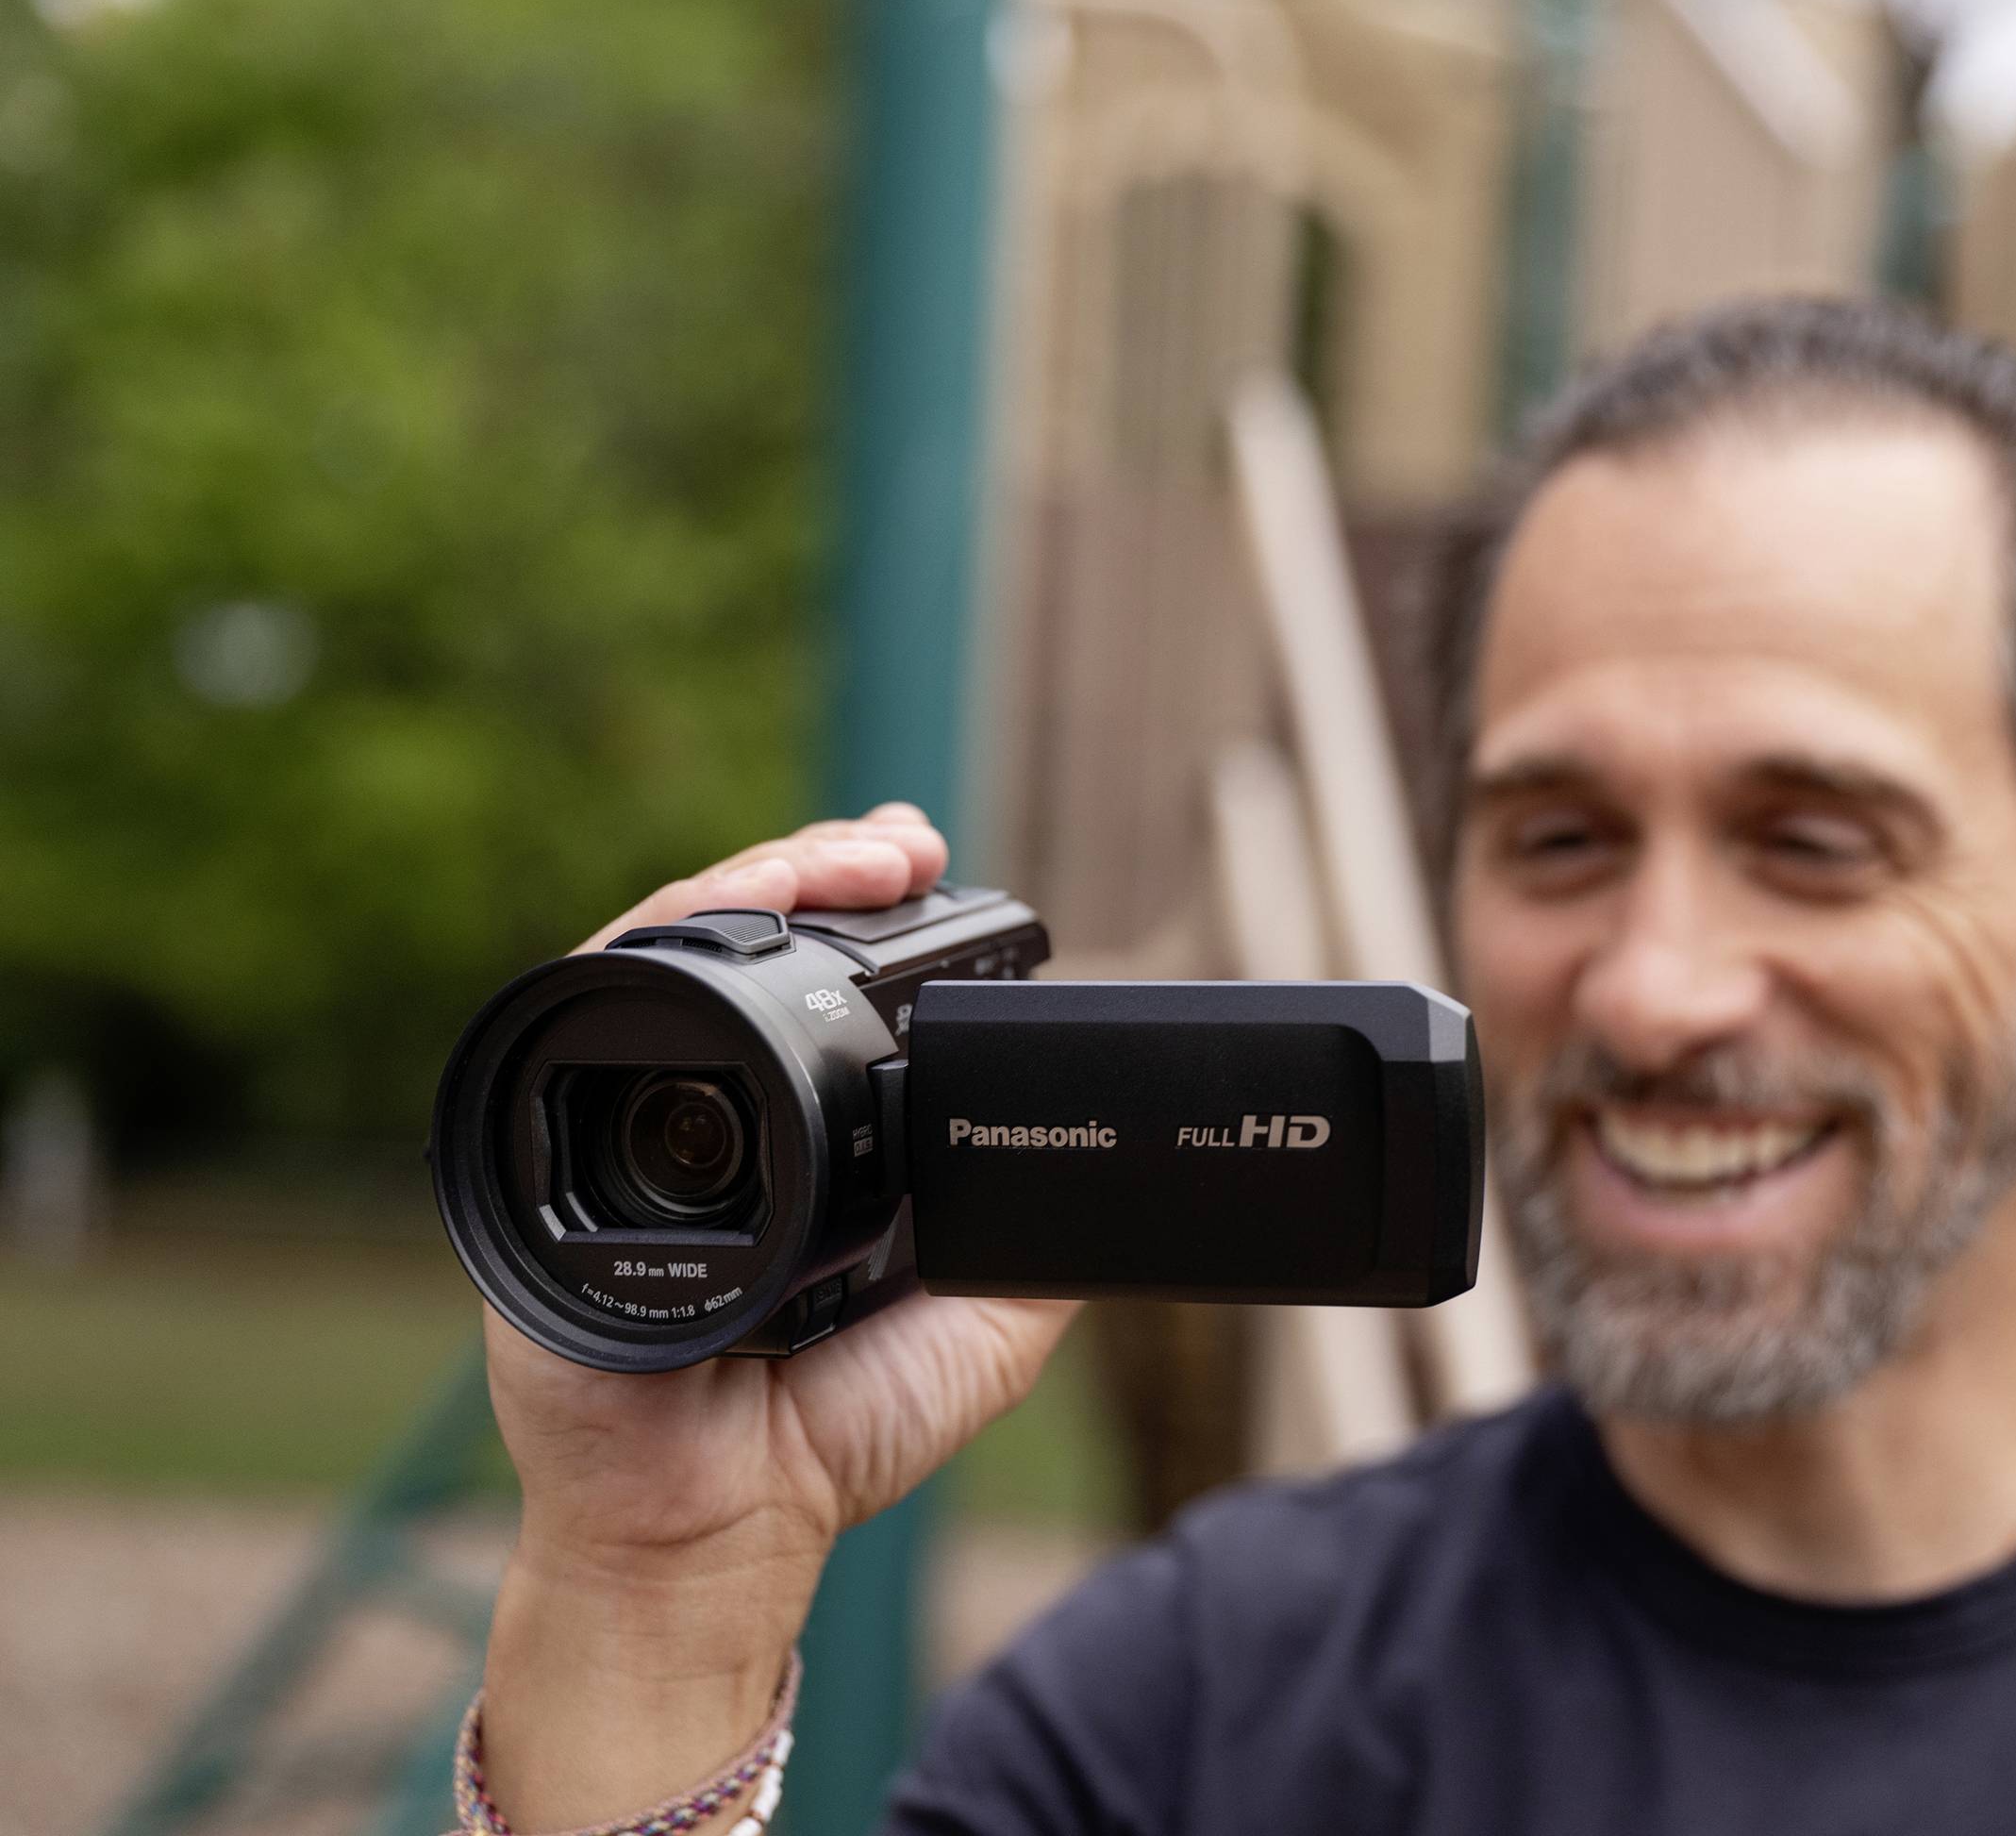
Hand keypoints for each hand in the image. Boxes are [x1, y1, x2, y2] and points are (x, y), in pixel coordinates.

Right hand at [475, 805, 1080, 1831]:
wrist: (727, 1527)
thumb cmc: (831, 1435)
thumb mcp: (982, 1326)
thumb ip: (1035, 1241)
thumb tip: (1113, 1162)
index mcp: (794, 1135)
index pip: (819, 985)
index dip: (866, 910)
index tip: (929, 866)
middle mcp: (700, 1114)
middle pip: (739, 941)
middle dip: (817, 868)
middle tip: (896, 846)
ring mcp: (616, 1126)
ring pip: (664, 953)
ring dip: (746, 882)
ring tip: (835, 861)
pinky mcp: (544, 1158)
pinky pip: (580, 1025)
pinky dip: (652, 946)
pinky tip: (727, 916)